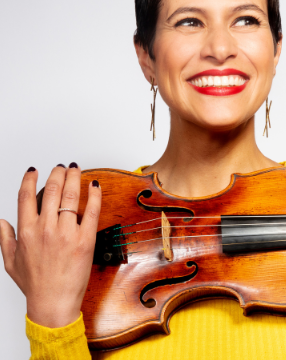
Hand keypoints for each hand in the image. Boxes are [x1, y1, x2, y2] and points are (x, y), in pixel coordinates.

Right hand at [0, 164, 100, 327]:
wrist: (53, 302)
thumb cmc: (35, 284)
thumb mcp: (10, 261)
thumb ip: (5, 238)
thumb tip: (1, 222)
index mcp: (26, 232)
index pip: (25, 196)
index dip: (30, 179)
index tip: (34, 170)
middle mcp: (45, 229)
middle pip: (52, 191)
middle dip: (57, 174)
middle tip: (61, 167)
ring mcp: (66, 233)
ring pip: (71, 196)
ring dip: (74, 178)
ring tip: (75, 170)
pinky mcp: (85, 240)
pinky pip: (92, 211)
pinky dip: (94, 195)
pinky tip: (94, 186)